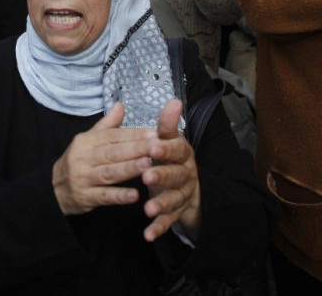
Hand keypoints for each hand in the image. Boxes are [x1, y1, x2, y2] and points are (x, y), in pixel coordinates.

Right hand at [52, 103, 157, 214]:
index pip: (111, 136)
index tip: (154, 134)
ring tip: (149, 165)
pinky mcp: (85, 197)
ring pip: (109, 173)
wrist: (54, 188)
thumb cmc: (78, 162)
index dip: (132, 135)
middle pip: (112, 153)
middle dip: (135, 149)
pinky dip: (119, 196)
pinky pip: (104, 196)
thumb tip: (121, 105)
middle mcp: (83, 158)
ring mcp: (83, 178)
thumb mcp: (87, 141)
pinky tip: (135, 195)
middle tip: (157, 147)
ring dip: (129, 169)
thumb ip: (107, 126)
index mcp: (85, 142)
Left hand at [142, 99, 200, 241]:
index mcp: (182, 153)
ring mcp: (183, 194)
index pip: (177, 148)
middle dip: (162, 175)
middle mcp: (186, 173)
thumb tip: (174, 100)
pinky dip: (159, 228)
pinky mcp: (178, 212)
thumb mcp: (169, 141)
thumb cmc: (171, 159)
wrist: (188, 187)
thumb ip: (167, 125)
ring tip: (147, 209)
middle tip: (147, 176)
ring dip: (162, 204)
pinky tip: (147, 234)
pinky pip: (169, 221)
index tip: (153, 146)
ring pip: (175, 199)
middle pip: (177, 174)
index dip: (166, 148)